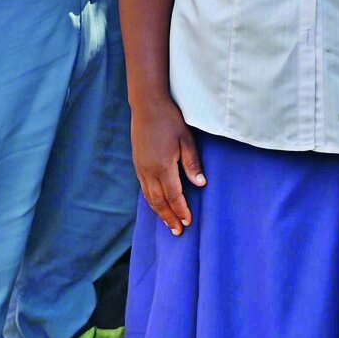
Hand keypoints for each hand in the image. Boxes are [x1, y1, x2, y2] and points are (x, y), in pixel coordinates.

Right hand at [132, 97, 205, 234]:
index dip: (181, 210)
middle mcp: (149, 171)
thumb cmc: (170, 120)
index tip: (188, 223)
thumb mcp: (186, 140)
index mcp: (163, 167)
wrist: (147, 106)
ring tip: (168, 224)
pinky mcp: (138, 164)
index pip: (173, 196)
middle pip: (159, 202)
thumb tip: (200, 184)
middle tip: (178, 232)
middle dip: (169, 218)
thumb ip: (192, 163)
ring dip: (159, 212)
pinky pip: (144, 188)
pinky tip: (156, 205)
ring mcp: (141, 168)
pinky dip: (151, 201)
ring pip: (149, 197)